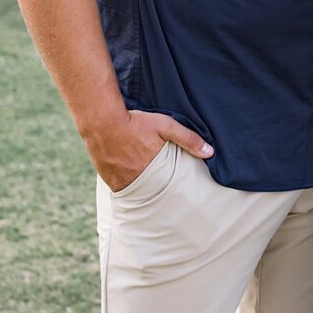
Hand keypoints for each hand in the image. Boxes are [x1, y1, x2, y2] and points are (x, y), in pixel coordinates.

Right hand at [84, 108, 213, 191]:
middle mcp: (136, 180)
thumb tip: (210, 152)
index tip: (176, 189)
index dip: (171, 187)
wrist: (102, 121)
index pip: (167, 188)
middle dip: (156, 189)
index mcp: (153, 171)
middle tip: (160, 185)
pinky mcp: (106, 178)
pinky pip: (118, 187)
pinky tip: (127, 175)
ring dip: (139, 186)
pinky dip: (124, 183)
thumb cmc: (136, 122)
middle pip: (150, 191)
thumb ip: (188, 139)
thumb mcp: (166, 126)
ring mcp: (119, 181)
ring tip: (143, 180)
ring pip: (134, 190)